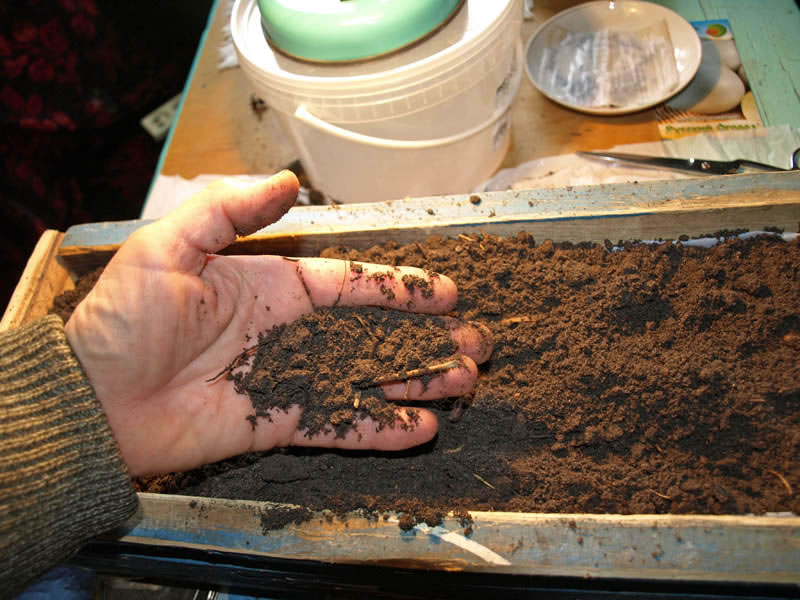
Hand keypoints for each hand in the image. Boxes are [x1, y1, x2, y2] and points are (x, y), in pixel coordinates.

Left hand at [65, 172, 491, 476]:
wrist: (94, 398)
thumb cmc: (126, 319)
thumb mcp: (169, 247)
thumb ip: (229, 211)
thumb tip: (289, 181)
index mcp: (272, 287)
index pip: (351, 285)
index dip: (399, 288)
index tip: (445, 294)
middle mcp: (291, 333)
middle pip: (374, 334)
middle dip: (427, 338)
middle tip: (476, 345)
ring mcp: (290, 379)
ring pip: (368, 380)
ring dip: (417, 381)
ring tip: (464, 381)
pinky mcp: (279, 422)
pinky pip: (339, 425)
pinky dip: (380, 429)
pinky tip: (422, 428)